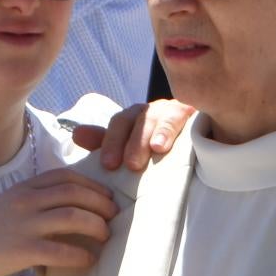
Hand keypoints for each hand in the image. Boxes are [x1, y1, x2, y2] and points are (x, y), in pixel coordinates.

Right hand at [0, 170, 118, 275]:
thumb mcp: (8, 204)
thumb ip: (35, 200)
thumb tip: (71, 206)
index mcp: (24, 188)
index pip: (66, 176)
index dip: (92, 184)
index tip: (105, 195)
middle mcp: (26, 201)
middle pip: (76, 193)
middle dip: (101, 203)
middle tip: (113, 216)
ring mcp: (25, 225)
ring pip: (74, 217)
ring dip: (97, 226)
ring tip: (105, 236)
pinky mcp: (23, 251)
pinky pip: (62, 251)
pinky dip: (81, 256)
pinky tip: (88, 261)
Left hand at [69, 99, 199, 173]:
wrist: (199, 145)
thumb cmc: (158, 148)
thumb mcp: (131, 147)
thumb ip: (105, 143)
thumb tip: (76, 135)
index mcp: (133, 118)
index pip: (118, 124)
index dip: (111, 142)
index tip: (108, 165)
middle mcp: (151, 111)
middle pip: (137, 119)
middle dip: (132, 141)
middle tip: (130, 165)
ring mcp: (172, 110)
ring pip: (160, 116)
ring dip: (156, 132)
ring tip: (155, 150)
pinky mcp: (192, 113)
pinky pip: (183, 116)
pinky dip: (175, 128)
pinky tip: (172, 142)